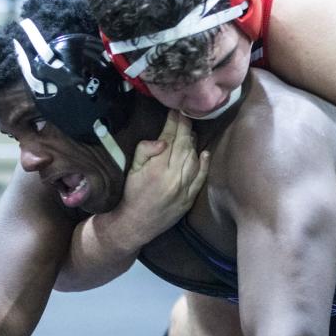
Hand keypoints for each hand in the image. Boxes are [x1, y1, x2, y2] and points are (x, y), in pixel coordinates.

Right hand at [117, 110, 209, 243]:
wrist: (136, 224)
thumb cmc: (131, 194)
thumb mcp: (131, 169)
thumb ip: (145, 151)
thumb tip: (162, 140)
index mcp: (157, 168)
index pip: (170, 139)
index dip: (173, 123)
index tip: (175, 111)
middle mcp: (173, 178)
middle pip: (184, 146)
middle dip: (185, 128)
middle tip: (186, 114)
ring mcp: (183, 189)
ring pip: (193, 159)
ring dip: (193, 143)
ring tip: (190, 131)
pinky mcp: (189, 199)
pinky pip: (200, 178)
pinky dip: (204, 164)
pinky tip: (204, 152)